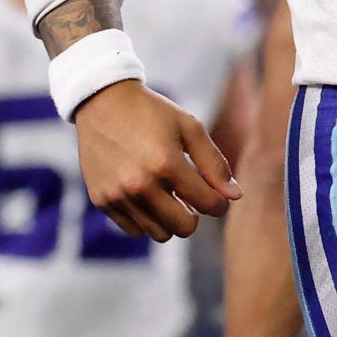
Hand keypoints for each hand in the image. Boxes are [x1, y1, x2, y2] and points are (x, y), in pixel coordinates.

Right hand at [74, 80, 238, 241]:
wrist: (102, 102)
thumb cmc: (152, 113)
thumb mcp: (189, 127)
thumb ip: (215, 164)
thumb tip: (234, 196)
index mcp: (167, 164)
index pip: (208, 204)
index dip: (220, 203)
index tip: (217, 195)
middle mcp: (140, 184)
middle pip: (184, 228)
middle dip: (195, 216)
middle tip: (191, 197)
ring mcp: (119, 195)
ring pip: (159, 234)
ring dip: (170, 219)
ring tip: (169, 195)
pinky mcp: (102, 200)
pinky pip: (134, 229)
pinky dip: (146, 219)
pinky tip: (148, 197)